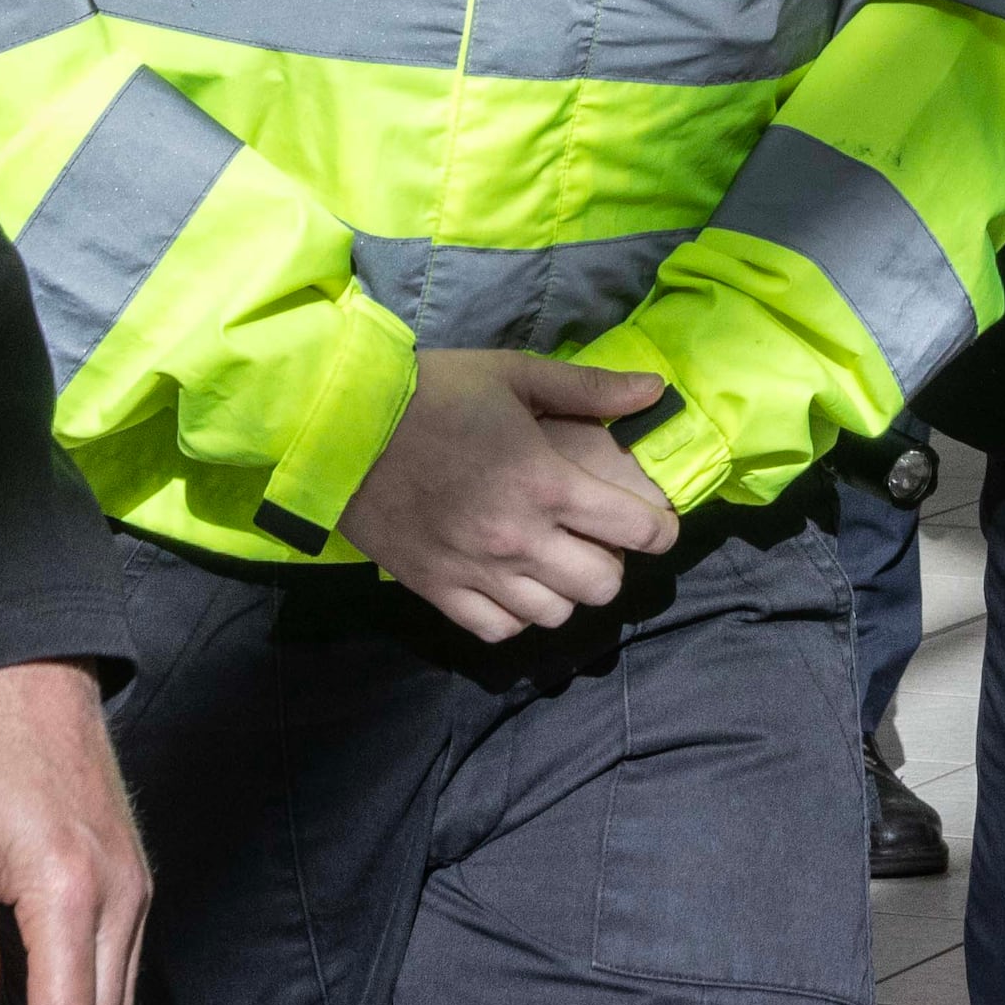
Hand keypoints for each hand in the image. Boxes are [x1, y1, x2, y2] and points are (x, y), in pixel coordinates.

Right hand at [336, 349, 682, 642]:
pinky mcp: (438, 590)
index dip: (660, 531)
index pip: (634, 530)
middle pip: (601, 585)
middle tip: (599, 540)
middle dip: (614, 563)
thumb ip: (589, 389)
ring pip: (553, 614)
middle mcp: (519, 538)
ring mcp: (477, 571)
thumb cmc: (435, 393)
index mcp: (546, 482)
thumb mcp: (514, 375)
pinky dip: (515, 614)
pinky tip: (513, 585)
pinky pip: (498, 630)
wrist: (344, 426)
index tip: (657, 525)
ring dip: (565, 590)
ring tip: (555, 562)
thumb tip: (654, 392)